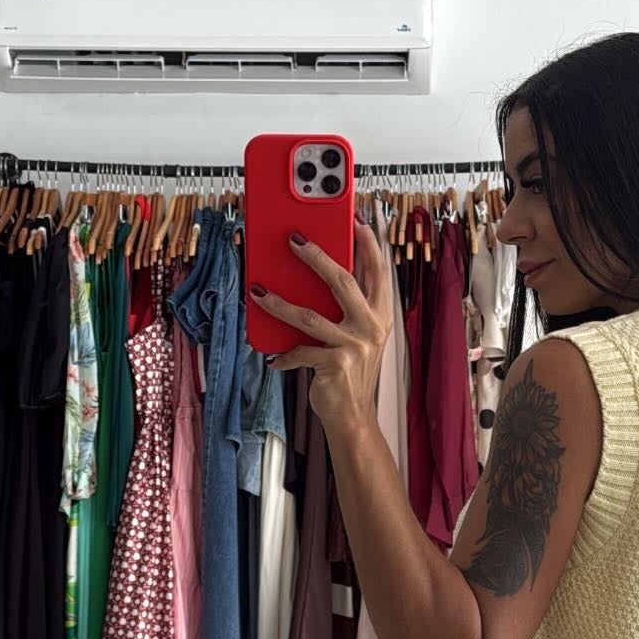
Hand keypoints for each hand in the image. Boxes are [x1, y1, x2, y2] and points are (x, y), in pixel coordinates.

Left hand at [251, 221, 391, 439]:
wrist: (354, 418)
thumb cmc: (350, 374)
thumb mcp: (357, 337)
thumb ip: (347, 308)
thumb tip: (319, 275)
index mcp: (381, 315)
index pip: (378, 270)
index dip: (367, 243)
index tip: (354, 219)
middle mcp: (372, 327)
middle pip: (343, 281)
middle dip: (317, 256)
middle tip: (293, 239)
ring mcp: (355, 346)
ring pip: (309, 315)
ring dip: (278, 302)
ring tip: (258, 290)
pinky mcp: (336, 365)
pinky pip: (300, 350)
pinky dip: (284, 355)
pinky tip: (274, 358)